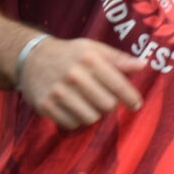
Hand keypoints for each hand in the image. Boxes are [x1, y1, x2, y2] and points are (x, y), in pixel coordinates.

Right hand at [17, 36, 146, 127]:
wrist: (31, 58)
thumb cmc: (70, 54)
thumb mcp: (94, 49)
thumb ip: (118, 58)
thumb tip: (143, 65)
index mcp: (89, 59)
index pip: (118, 85)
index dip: (131, 98)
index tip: (136, 104)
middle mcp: (74, 75)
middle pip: (107, 106)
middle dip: (110, 105)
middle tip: (104, 99)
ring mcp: (58, 92)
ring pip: (91, 118)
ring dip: (93, 113)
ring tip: (88, 103)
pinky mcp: (46, 106)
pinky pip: (72, 124)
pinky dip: (76, 119)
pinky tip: (73, 107)